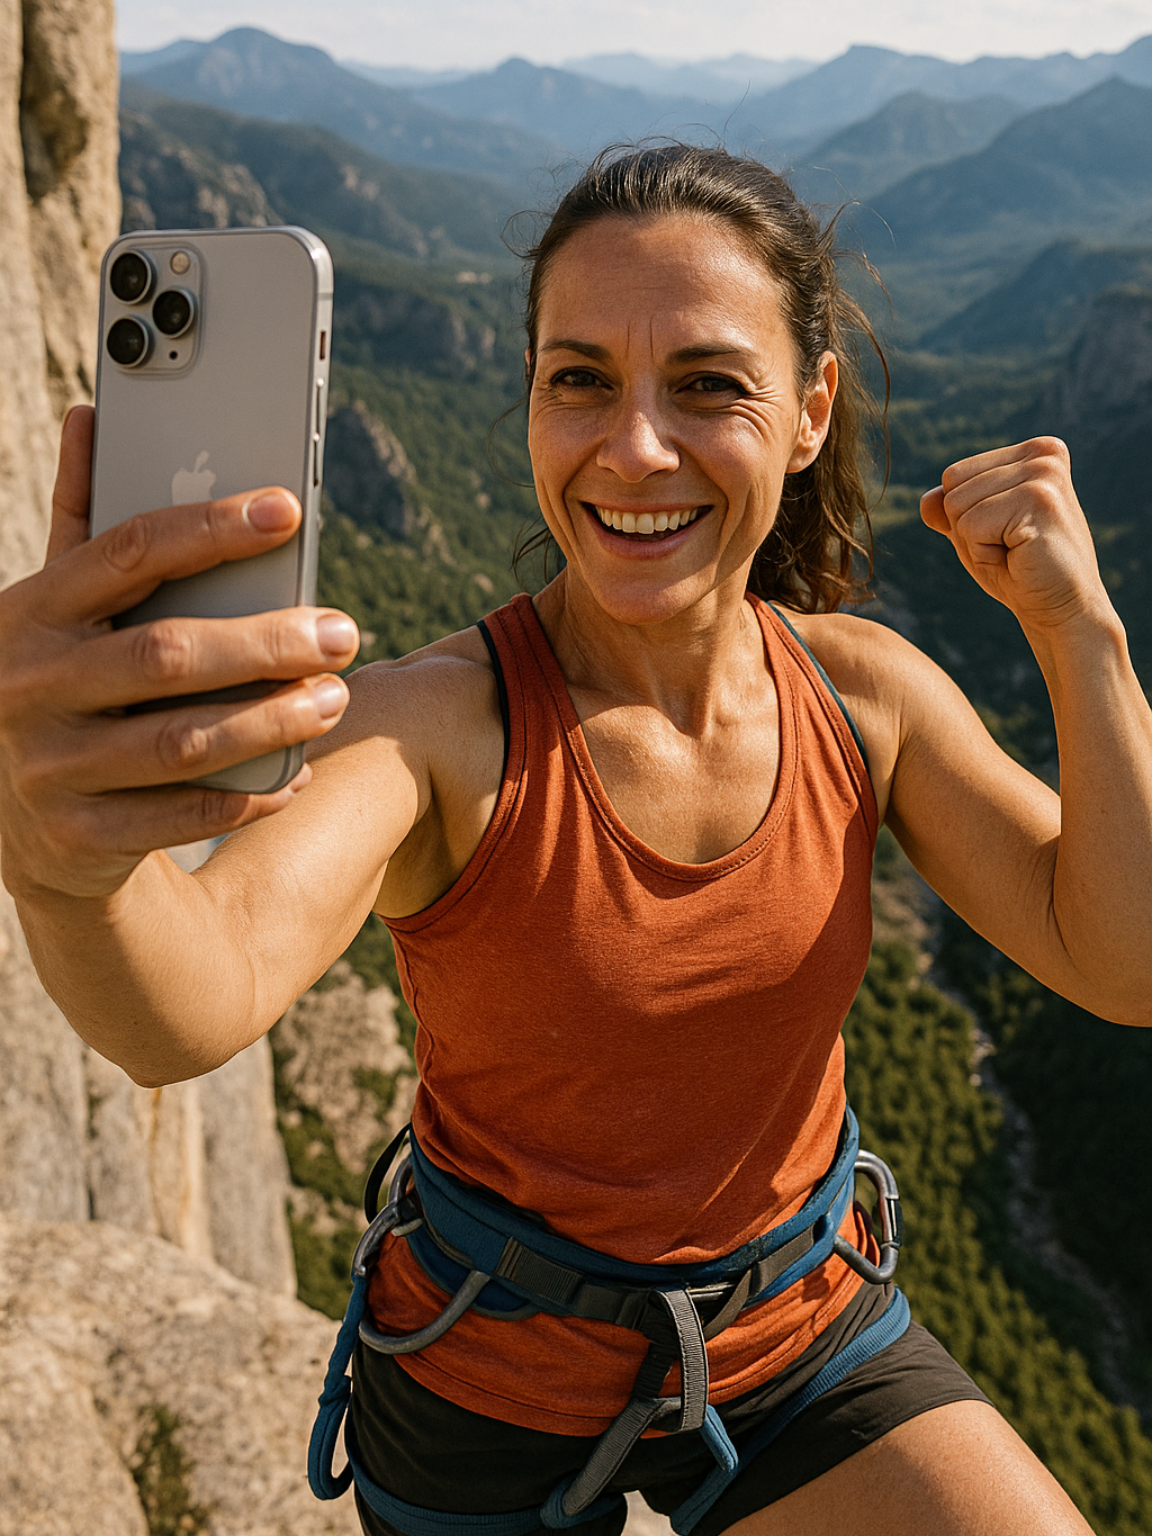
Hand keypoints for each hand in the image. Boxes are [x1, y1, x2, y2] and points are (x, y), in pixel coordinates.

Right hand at [0, 406, 359, 900]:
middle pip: (166, 655)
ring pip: (182, 742)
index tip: (287, 509)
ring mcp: (48, 766)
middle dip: (265, 643)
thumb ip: (83, 520)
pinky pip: (185, 813)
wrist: (22, 823)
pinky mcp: (79, 834)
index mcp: (29, 612)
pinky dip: (250, 792)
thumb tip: (94, 417)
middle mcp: (29, 686)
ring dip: (272, 720)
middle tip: (340, 633)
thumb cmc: (64, 685)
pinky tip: (298, 770)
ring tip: (334, 698)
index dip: (210, 527)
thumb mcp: (58, 607)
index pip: (125, 553)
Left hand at [920, 437, 1114, 636]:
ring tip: (1016, 551)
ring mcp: (1043, 474)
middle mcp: (1042, 454)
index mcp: (1033, 452)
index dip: (966, 516)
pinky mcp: (1039, 500)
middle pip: (952, 486)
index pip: (954, 475)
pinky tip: (1020, 558)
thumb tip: (926, 500)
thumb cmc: (1020, 571)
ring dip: (976, 542)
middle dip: (968, 529)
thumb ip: (951, 511)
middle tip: (1011, 547)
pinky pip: (971, 526)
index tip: (1006, 533)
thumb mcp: (977, 535)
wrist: (1062, 608)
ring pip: (957, 506)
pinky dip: (984, 553)